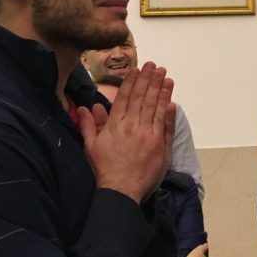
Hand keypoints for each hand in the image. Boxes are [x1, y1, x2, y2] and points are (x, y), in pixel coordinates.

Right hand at [77, 62, 175, 203]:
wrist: (120, 190)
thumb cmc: (104, 169)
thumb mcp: (91, 146)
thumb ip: (89, 125)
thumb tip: (86, 107)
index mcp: (115, 125)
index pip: (124, 98)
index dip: (131, 82)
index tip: (137, 69)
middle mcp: (132, 126)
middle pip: (142, 98)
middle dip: (148, 80)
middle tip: (154, 66)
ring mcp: (148, 135)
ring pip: (155, 108)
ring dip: (161, 91)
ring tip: (165, 76)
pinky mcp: (160, 145)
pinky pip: (165, 124)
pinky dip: (168, 111)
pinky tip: (171, 99)